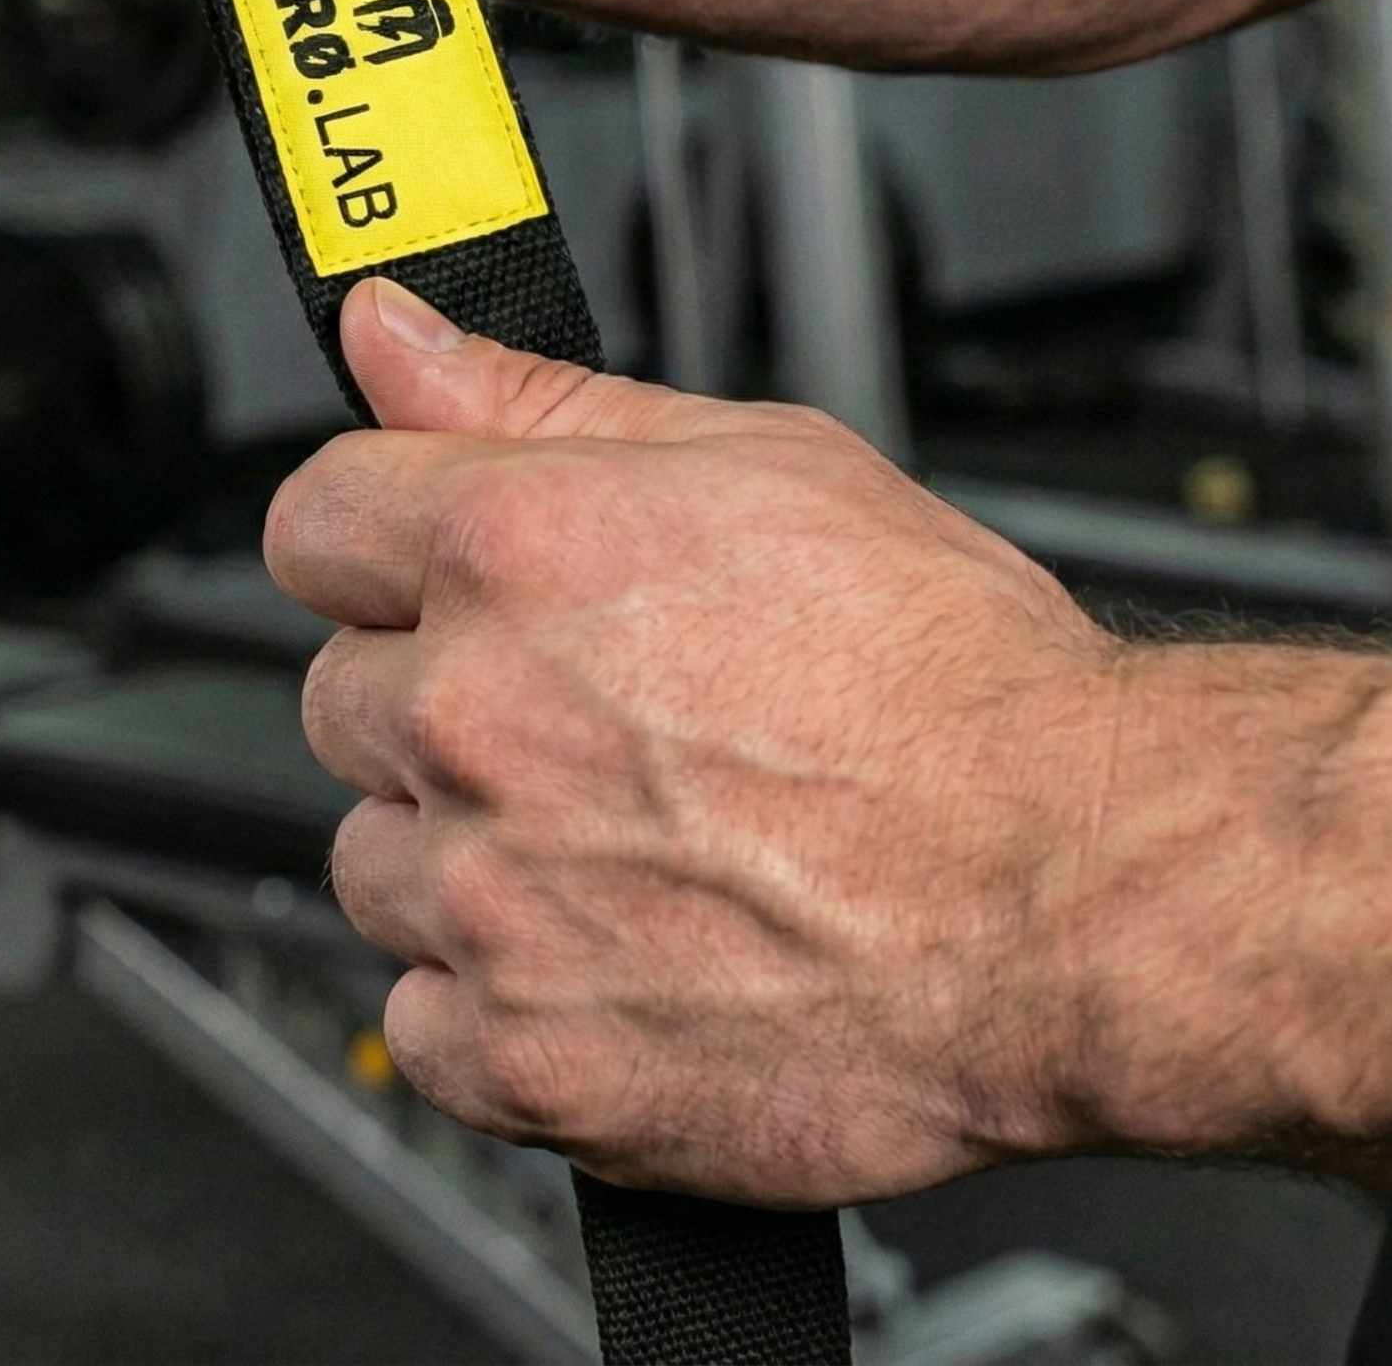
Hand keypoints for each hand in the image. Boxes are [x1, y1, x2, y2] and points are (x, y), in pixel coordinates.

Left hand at [269, 278, 1129, 1205]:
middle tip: (578, 723)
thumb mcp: (756, 460)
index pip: (312, 521)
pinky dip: (493, 1002)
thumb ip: (532, 398)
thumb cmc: (950, 684)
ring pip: (373, 860)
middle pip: (338, 695)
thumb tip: (390, 334)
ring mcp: (491, 897)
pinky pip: (419, 1021)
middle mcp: (476, 718)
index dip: (373, 541)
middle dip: (435, 700)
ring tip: (618, 846)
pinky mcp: (527, 1057)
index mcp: (513, 551)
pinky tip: (605, 958)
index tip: (419, 575)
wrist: (1079, 892)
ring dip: (461, 854)